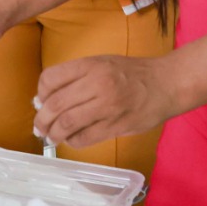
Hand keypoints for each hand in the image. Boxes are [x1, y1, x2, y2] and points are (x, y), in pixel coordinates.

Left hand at [32, 54, 182, 149]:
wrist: (167, 83)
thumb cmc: (132, 73)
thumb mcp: (102, 63)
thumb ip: (76, 77)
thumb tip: (46, 99)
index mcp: (90, 65)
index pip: (51, 79)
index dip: (40, 93)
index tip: (40, 102)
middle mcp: (97, 84)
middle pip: (55, 105)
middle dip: (42, 120)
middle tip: (39, 128)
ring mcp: (107, 106)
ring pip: (67, 124)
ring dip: (53, 134)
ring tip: (50, 137)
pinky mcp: (117, 126)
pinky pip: (85, 138)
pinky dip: (73, 142)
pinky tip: (71, 140)